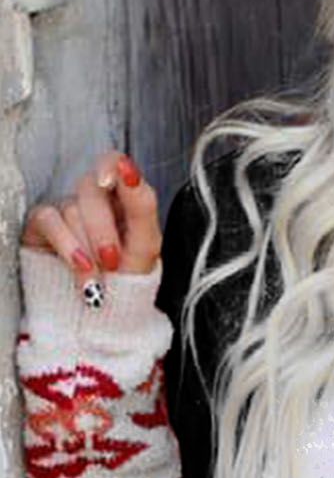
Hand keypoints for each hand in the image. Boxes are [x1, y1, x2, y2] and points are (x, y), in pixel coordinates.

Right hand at [20, 149, 161, 291]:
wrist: (106, 314)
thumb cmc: (127, 279)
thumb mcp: (146, 246)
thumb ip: (142, 205)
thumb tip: (128, 167)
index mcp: (122, 198)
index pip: (114, 163)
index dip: (111, 166)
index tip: (110, 182)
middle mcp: (94, 200)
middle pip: (92, 189)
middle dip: (104, 230)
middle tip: (113, 261)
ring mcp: (68, 210)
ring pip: (72, 208)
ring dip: (89, 247)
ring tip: (100, 276)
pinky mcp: (44, 224)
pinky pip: (50, 221)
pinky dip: (68, 246)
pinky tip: (82, 268)